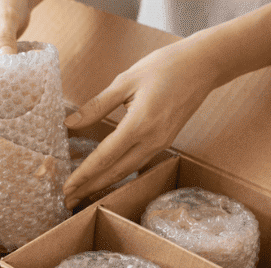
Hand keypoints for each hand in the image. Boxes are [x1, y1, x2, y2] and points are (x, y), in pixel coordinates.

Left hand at [62, 38, 222, 208]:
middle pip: (114, 173)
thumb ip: (97, 105)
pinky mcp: (164, 142)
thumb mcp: (126, 80)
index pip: (104, 158)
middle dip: (89, 188)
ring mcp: (160, 144)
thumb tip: (70, 123)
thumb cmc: (165, 67)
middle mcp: (151, 140)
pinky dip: (119, 174)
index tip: (66, 187)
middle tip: (67, 200)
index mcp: (139, 124)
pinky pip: (138, 164)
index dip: (83, 175)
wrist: (204, 65)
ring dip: (103, 185)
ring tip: (82, 194)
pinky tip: (106, 177)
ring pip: (127, 172)